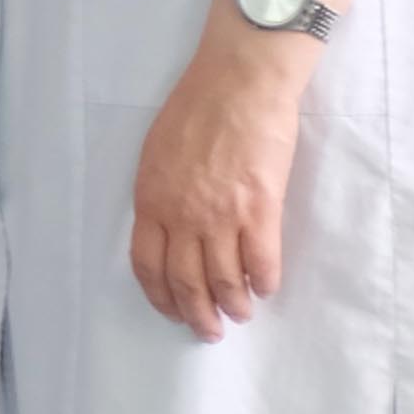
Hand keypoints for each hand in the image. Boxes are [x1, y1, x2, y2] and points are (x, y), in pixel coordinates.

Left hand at [127, 22, 311, 336]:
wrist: (238, 82)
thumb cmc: (196, 108)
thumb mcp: (157, 152)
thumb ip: (160, 193)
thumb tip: (169, 227)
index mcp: (152, 199)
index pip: (147, 263)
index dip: (159, 295)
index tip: (171, 311)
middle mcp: (183, 214)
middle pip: (185, 281)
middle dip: (196, 314)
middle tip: (208, 330)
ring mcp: (222, 214)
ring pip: (225, 279)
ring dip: (233, 305)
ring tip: (240, 315)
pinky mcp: (261, 208)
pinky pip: (262, 260)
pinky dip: (264, 282)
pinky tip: (266, 288)